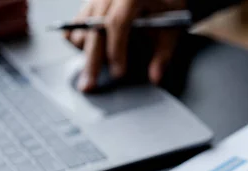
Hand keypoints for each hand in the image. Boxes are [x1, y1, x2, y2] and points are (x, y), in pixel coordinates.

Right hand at [64, 0, 185, 91]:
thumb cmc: (167, 8)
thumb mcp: (171, 29)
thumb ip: (163, 54)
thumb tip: (155, 77)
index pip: (117, 24)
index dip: (116, 50)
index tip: (118, 73)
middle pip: (94, 29)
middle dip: (92, 61)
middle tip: (89, 85)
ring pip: (81, 27)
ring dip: (85, 51)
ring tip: (93, 70)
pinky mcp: (90, 3)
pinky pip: (76, 23)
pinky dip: (78, 39)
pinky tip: (87, 53)